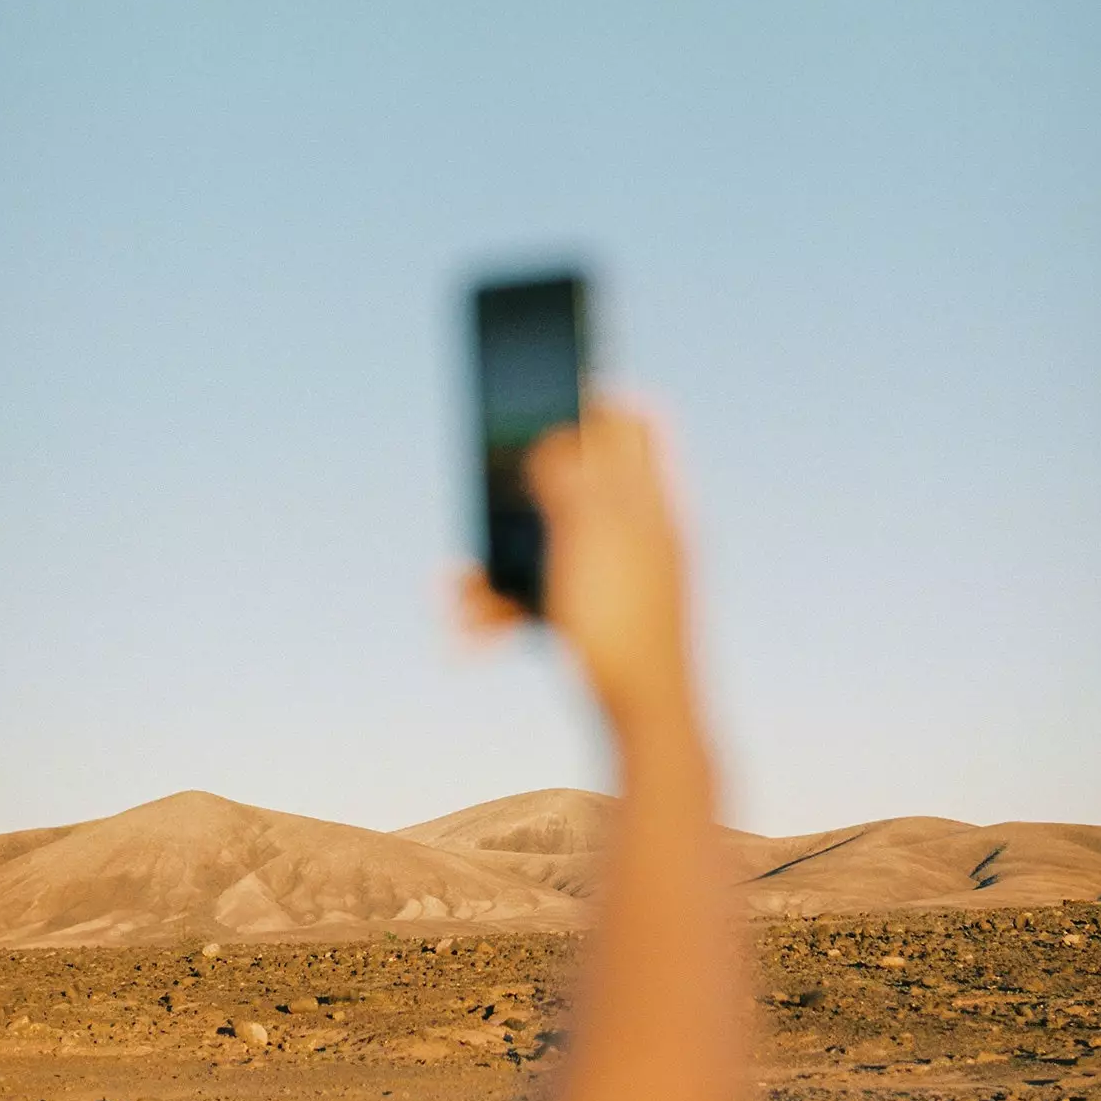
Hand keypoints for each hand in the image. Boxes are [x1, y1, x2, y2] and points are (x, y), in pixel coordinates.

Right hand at [459, 404, 693, 741]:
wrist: (649, 720)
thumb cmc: (628, 619)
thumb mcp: (593, 530)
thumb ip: (572, 473)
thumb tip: (553, 436)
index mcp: (651, 500)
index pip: (639, 423)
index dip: (598, 395)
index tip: (553, 379)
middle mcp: (636, 532)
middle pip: (572, 483)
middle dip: (512, 493)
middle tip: (480, 480)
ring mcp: (613, 576)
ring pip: (540, 548)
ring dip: (489, 570)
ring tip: (449, 595)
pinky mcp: (592, 618)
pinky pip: (539, 600)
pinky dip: (501, 612)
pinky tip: (465, 639)